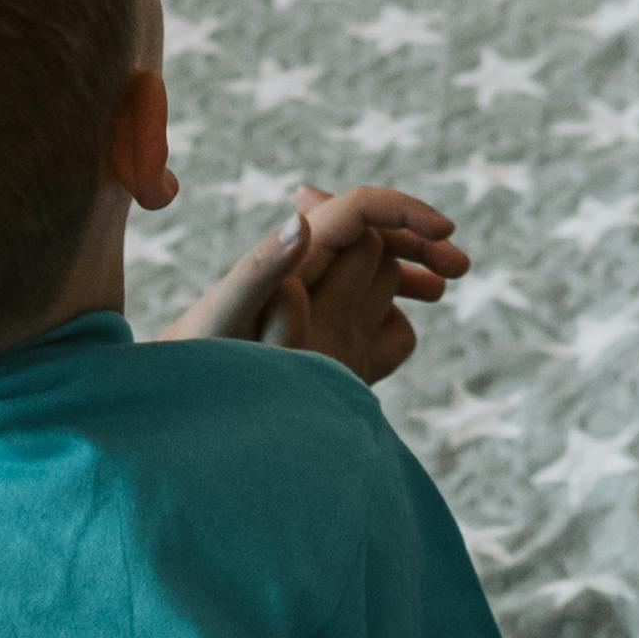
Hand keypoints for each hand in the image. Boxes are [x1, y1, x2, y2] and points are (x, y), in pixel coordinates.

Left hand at [170, 183, 464, 379]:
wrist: (178, 426)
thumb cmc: (191, 370)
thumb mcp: (223, 320)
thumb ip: (262, 270)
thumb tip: (305, 217)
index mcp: (291, 256)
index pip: (358, 211)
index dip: (404, 211)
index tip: (446, 231)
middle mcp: (308, 278)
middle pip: (378, 240)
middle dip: (418, 242)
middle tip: (460, 268)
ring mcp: (320, 317)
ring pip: (380, 280)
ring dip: (410, 277)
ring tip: (444, 289)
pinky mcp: (324, 355)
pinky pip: (369, 333)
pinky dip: (389, 334)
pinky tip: (390, 352)